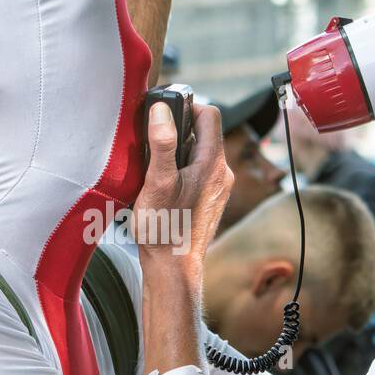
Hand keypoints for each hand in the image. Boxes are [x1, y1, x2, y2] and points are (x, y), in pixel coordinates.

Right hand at [133, 101, 231, 277]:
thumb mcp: (157, 182)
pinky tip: (162, 186)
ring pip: (199, 153)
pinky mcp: (209, 200)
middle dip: (178, 131)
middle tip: (154, 143)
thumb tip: (162, 109)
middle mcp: (221, 173)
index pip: (210, 114)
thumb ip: (161, 143)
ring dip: (177, 152)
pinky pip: (198, 172)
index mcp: (212, 163)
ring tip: (155, 168)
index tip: (164, 115)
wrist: (173, 268)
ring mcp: (217, 188)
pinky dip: (181, 170)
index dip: (187, 107)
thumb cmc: (165, 229)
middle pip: (204, 133)